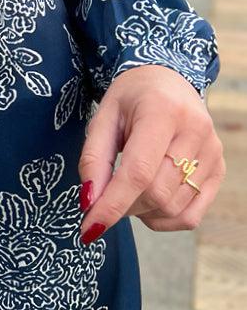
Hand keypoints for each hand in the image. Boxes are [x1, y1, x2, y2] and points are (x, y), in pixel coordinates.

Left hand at [77, 64, 224, 242]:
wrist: (167, 81)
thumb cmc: (130, 100)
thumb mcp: (102, 118)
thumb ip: (93, 161)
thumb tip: (90, 203)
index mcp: (163, 111)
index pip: (139, 171)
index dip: (112, 204)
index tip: (89, 228)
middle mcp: (195, 130)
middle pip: (156, 193)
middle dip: (123, 206)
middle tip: (107, 195)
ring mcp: (212, 151)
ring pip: (172, 208)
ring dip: (142, 212)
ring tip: (129, 189)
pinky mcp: (219, 169)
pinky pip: (191, 215)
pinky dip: (164, 220)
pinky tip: (149, 204)